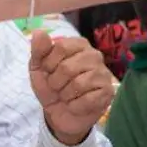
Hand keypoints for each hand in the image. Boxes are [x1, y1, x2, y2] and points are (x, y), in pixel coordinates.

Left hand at [29, 31, 114, 145]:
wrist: (59, 114)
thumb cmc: (51, 87)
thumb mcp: (38, 68)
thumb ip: (39, 50)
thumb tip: (39, 32)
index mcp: (79, 45)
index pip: (61, 46)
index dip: (49, 63)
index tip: (48, 72)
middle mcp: (94, 55)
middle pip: (67, 67)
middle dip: (56, 83)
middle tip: (58, 88)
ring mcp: (103, 74)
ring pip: (78, 84)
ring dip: (66, 96)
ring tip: (67, 96)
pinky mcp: (108, 92)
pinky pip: (87, 100)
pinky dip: (75, 106)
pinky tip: (77, 105)